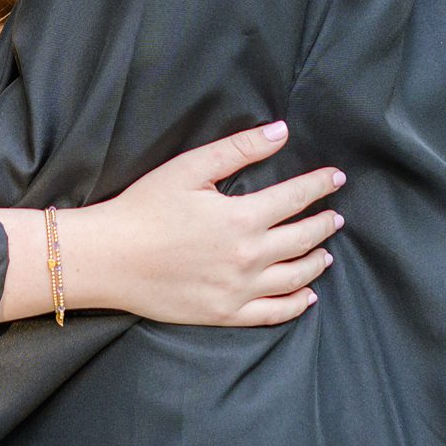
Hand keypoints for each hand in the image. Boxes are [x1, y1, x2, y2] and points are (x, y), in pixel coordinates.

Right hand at [62, 121, 342, 326]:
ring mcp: (240, 289)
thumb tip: (281, 132)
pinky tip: (308, 295)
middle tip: (336, 216)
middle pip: (303, 238)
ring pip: (296, 277)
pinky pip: (274, 312)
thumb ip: (239, 149)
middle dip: (324, 223)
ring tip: (327, 251)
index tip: (336, 178)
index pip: (296, 197)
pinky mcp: (226, 313)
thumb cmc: (145, 207)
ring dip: (317, 261)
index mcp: (243, 218)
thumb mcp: (190, 168)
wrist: (110, 258)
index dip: (320, 185)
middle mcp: (249, 257)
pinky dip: (298, 303)